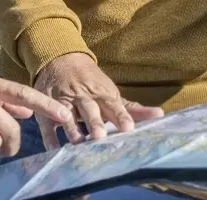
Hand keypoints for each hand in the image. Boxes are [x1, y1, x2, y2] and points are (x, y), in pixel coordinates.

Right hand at [33, 53, 164, 148]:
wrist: (60, 58)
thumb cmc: (91, 81)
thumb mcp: (109, 91)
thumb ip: (132, 108)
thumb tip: (160, 115)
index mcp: (101, 93)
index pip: (112, 105)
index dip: (120, 116)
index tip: (129, 128)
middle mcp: (83, 96)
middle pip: (90, 109)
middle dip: (94, 122)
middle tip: (100, 136)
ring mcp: (63, 101)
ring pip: (67, 114)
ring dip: (72, 128)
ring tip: (77, 142)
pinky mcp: (46, 107)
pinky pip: (46, 122)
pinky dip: (49, 136)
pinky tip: (53, 148)